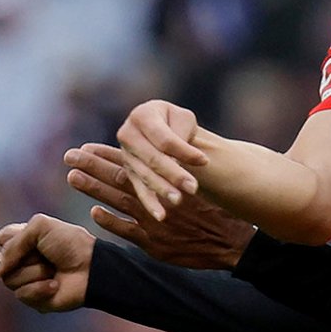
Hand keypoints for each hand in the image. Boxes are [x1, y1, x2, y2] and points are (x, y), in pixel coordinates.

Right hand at [0, 214, 94, 312]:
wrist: (92, 267)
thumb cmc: (70, 244)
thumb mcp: (40, 228)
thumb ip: (11, 245)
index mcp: (25, 240)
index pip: (1, 239)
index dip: (15, 239)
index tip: (35, 238)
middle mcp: (23, 260)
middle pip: (2, 262)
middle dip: (27, 257)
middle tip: (48, 255)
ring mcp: (27, 280)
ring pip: (10, 280)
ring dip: (35, 273)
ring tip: (53, 270)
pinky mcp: (34, 298)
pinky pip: (22, 295)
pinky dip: (40, 288)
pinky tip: (55, 285)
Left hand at [65, 143, 256, 269]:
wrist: (231, 242)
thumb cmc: (217, 214)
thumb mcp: (198, 188)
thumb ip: (176, 178)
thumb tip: (161, 161)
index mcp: (166, 182)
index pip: (131, 165)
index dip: (108, 155)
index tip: (86, 147)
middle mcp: (157, 199)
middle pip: (118, 178)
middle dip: (93, 166)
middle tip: (69, 156)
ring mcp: (153, 221)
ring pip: (118, 200)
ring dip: (94, 189)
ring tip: (72, 177)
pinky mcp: (155, 243)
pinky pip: (127, 231)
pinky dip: (111, 222)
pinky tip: (95, 212)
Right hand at [115, 99, 208, 220]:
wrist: (163, 128)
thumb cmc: (177, 122)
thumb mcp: (183, 119)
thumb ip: (182, 135)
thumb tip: (181, 159)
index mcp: (142, 115)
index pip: (164, 138)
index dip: (184, 151)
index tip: (204, 161)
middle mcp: (128, 134)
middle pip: (153, 158)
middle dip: (173, 174)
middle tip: (193, 188)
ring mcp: (126, 155)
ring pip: (145, 175)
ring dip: (162, 189)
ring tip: (179, 200)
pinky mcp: (129, 173)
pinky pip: (139, 189)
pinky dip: (150, 203)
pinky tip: (161, 216)